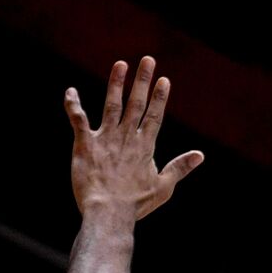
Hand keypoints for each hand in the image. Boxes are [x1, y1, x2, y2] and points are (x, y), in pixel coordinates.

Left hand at [65, 57, 202, 219]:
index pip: (155, 116)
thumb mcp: (164, 187)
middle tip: (148, 60)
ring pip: (111, 105)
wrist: (108, 212)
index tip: (164, 80)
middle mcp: (126, 137)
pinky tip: (70, 91)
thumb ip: (180, 167)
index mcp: (145, 146)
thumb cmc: (135, 203)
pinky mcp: (85, 144)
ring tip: (120, 64)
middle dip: (143, 81)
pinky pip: (78, 120)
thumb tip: (200, 155)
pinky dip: (73, 105)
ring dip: (116, 84)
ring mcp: (105, 139)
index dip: (160, 97)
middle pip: (137, 104)